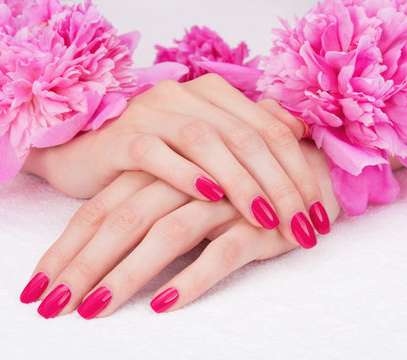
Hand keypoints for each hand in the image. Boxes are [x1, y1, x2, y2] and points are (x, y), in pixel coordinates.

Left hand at [19, 141, 339, 318]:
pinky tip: (163, 304)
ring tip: (96, 310)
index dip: (67, 246)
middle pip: (124, 219)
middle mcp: (186, 178)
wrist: (308, 170)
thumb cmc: (239, 182)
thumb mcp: (187, 188)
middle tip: (52, 307)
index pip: (102, 207)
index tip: (37, 288)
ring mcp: (224, 198)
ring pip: (167, 233)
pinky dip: (192, 276)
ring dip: (127, 274)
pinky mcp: (258, 221)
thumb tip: (98, 244)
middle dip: (84, 265)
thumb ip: (147, 204)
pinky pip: (223, 250)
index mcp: (161, 167)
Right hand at [23, 75, 328, 247]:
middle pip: (246, 137)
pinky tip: (210, 197)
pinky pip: (156, 153)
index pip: (270, 129)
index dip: (300, 170)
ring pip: (207, 142)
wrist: (88, 153)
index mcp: (214, 94)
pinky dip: (185, 174)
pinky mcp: (121, 138)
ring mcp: (152, 113)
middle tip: (303, 225)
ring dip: (242, 183)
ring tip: (268, 219)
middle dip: (281, 184)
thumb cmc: (156, 155)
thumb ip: (250, 132)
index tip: (319, 214)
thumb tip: (298, 131)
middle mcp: (186, 96)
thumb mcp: (208, 145)